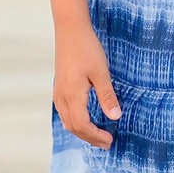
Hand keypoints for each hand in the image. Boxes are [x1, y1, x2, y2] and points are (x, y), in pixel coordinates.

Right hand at [52, 23, 121, 148]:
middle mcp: (62, 96)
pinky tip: (85, 119)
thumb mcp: (101, 72)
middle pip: (73, 126)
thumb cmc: (87, 48)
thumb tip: (115, 117)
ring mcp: (58, 92)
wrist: (69, 30)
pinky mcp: (59, 86)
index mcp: (72, 95)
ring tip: (97, 135)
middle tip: (107, 142)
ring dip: (82, 131)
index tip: (111, 140)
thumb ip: (107, 96)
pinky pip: (64, 112)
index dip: (96, 136)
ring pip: (67, 120)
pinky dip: (75, 121)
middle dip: (89, 137)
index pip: (82, 125)